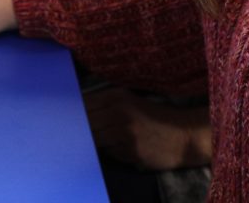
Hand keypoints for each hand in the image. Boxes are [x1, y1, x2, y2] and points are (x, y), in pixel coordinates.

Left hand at [82, 86, 212, 171]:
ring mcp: (124, 131)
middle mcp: (118, 110)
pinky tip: (112, 150)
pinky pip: (109, 152)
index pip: (83, 104)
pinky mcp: (131, 150)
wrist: (184, 134)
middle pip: (85, 121)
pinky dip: (107, 152)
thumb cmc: (154, 118)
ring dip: (90, 142)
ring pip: (94, 138)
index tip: (64, 119)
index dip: (71, 112)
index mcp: (116, 96)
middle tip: (74, 134)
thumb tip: (77, 112)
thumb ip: (104, 105)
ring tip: (91, 143)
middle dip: (77, 128)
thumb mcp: (130, 103)